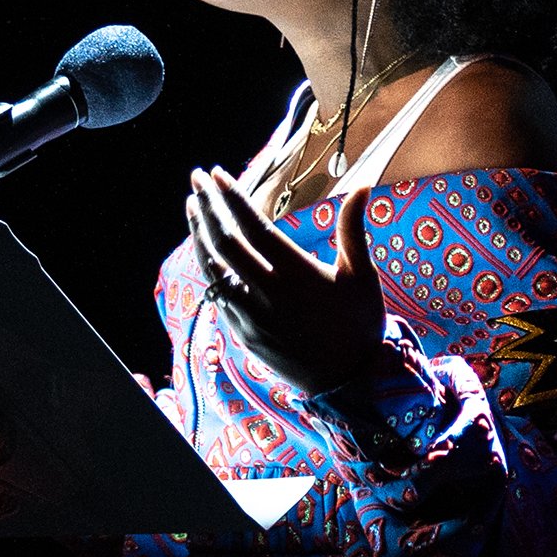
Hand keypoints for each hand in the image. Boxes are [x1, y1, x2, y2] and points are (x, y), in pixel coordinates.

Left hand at [185, 165, 384, 394]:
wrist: (350, 382)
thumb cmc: (360, 323)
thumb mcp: (362, 276)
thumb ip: (353, 230)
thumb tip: (364, 186)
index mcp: (298, 274)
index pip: (254, 227)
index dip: (232, 198)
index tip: (217, 174)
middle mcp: (269, 294)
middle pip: (226, 243)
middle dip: (207, 207)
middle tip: (197, 178)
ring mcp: (251, 316)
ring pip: (213, 270)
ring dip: (198, 235)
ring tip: (192, 205)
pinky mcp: (243, 334)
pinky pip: (216, 295)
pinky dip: (206, 268)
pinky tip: (203, 250)